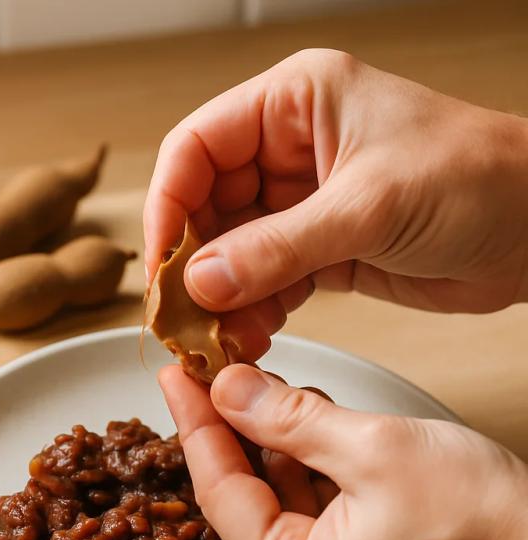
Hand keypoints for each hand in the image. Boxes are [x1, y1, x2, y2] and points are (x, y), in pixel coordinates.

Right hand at [144, 49, 527, 359]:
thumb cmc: (478, 177)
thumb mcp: (370, 206)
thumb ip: (279, 247)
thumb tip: (201, 280)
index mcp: (293, 103)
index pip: (196, 148)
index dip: (167, 206)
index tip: (161, 266)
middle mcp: (288, 149)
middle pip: (206, 206)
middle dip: (193, 264)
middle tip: (185, 316)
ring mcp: (302, 203)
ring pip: (231, 252)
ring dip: (222, 297)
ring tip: (222, 337)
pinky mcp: (318, 249)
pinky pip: (264, 281)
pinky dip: (253, 311)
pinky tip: (253, 335)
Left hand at [159, 363, 527, 539]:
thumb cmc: (483, 517)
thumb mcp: (372, 448)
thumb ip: (287, 418)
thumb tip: (227, 389)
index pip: (219, 490)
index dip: (194, 424)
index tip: (174, 376)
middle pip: (243, 495)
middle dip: (232, 429)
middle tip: (214, 371)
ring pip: (277, 496)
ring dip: (273, 439)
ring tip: (268, 385)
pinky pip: (309, 506)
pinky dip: (305, 460)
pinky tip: (307, 417)